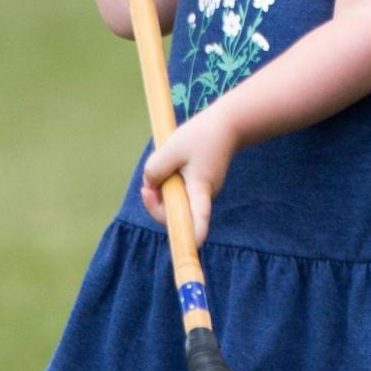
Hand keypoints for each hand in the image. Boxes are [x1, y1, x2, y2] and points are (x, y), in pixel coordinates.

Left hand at [141, 107, 237, 246]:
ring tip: (161, 165)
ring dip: (161, 190)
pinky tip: (168, 163)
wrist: (225, 126)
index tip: (196, 244)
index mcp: (201, 189)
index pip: (200, 216)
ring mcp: (201, 194)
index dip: (197, 232)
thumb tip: (149, 187)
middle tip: (146, 187)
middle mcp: (203, 197)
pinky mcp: (197, 188)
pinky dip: (168, 183)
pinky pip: (178, 193)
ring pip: (174, 202)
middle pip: (177, 215)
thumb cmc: (199, 136)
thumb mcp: (170, 149)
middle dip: (156, 205)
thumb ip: (154, 170)